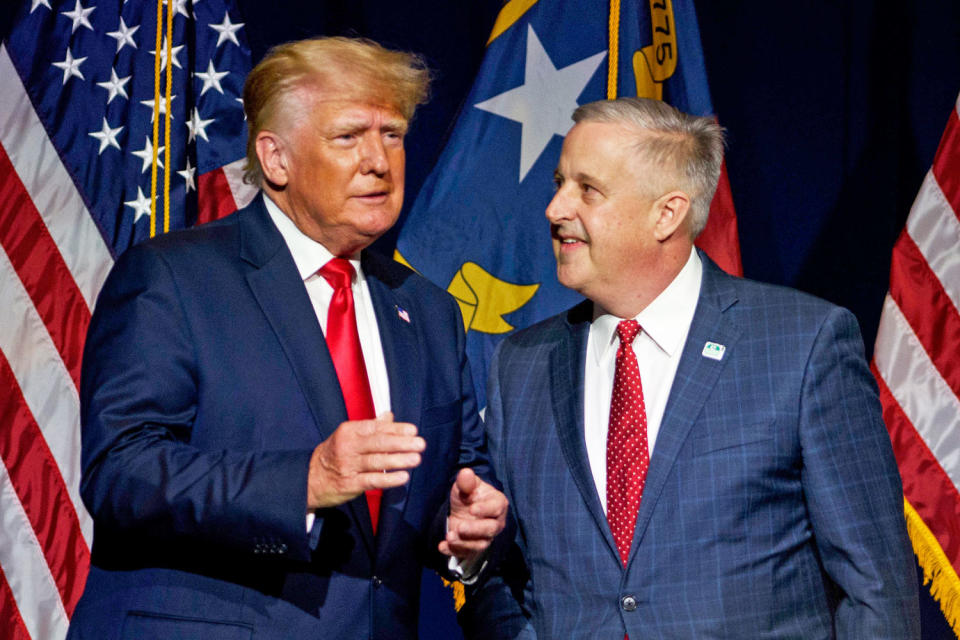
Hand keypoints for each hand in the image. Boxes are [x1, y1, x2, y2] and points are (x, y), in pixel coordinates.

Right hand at [307, 412, 423, 508]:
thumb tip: (389, 416)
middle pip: (378, 443)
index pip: (376, 428)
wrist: (309, 478)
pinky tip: (403, 477)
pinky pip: (372, 480)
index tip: (413, 430)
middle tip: (420, 444)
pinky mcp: (349, 484)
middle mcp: (348, 446)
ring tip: (416, 459)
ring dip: (399, 460)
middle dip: (402, 443)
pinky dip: (388, 479)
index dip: (396, 429)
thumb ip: (371, 427)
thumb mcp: (348, 436)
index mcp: (349, 431)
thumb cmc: (335, 454)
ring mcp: (348, 465)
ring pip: (377, 461)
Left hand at [440, 468, 507, 564]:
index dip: (485, 509)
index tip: (472, 509)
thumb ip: (466, 481)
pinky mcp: (473, 548)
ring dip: (464, 543)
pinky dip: (454, 551)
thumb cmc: (468, 494)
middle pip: (490, 529)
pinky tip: (442, 546)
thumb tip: (466, 472)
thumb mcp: (465, 486)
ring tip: (449, 536)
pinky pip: (466, 553)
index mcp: (497, 504)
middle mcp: (495, 523)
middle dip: (475, 529)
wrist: (463, 509)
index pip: (496, 508)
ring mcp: (485, 537)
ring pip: (479, 544)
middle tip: (460, 527)